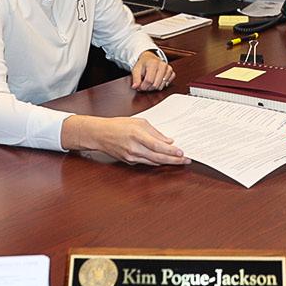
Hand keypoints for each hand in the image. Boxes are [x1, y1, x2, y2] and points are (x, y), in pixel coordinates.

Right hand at [62, 115, 188, 165]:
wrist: (100, 134)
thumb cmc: (118, 125)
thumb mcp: (139, 122)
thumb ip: (155, 132)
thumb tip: (168, 141)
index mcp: (137, 135)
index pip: (158, 146)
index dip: (171, 151)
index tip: (181, 152)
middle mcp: (134, 148)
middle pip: (158, 158)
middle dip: (174, 160)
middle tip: (186, 160)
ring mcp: (131, 157)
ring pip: (153, 163)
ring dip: (167, 162)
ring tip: (179, 161)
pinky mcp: (129, 161)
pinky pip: (146, 163)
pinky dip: (157, 162)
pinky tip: (164, 160)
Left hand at [131, 51, 174, 90]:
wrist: (150, 58)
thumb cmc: (143, 64)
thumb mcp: (136, 69)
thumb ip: (135, 78)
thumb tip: (135, 87)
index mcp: (153, 63)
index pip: (149, 80)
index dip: (143, 87)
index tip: (139, 87)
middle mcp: (162, 65)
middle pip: (155, 84)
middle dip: (148, 88)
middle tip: (144, 85)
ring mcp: (168, 68)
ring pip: (161, 86)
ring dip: (155, 87)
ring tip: (150, 82)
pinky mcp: (172, 72)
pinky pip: (168, 83)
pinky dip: (162, 84)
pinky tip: (157, 81)